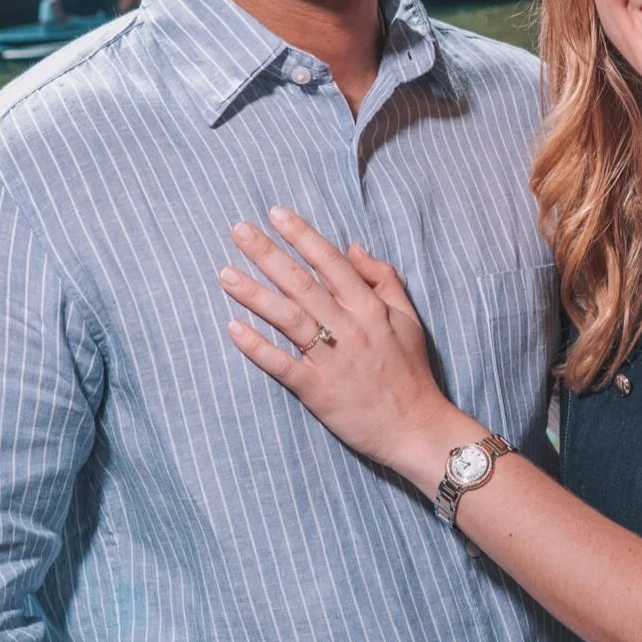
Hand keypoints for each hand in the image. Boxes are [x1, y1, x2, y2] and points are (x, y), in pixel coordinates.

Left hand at [219, 208, 469, 485]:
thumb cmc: (411, 371)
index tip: (276, 214)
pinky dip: (257, 347)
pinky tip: (233, 328)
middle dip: (268, 254)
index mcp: (370, 307)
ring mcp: (332, 359)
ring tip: (225, 274)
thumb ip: (383, 279)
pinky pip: (282, 364)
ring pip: (289, 318)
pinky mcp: (318, 390)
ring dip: (255, 294)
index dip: (303, 236)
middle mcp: (350, 327)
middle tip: (238, 230)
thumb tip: (353, 247)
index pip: (331, 262)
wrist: (416, 427)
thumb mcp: (409, 318)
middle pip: (302, 283)